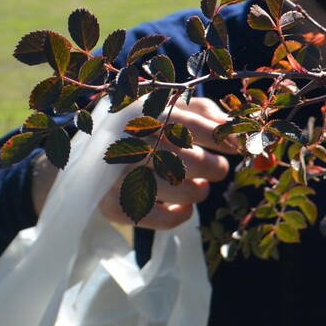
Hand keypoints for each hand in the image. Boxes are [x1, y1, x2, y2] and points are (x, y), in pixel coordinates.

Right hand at [31, 95, 240, 228]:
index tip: (237, 148)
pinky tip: (184, 208)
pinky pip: (158, 217)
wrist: (88, 158)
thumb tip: (233, 124)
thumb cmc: (143, 129)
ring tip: (199, 187)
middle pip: (189, 161)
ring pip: (178, 189)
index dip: (223, 138)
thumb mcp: (169, 108)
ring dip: (198, 191)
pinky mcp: (112, 204)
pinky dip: (179, 216)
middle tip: (216, 170)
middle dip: (213, 168)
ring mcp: (118, 175)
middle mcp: (129, 140)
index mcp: (145, 111)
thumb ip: (204, 112)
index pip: (193, 125)